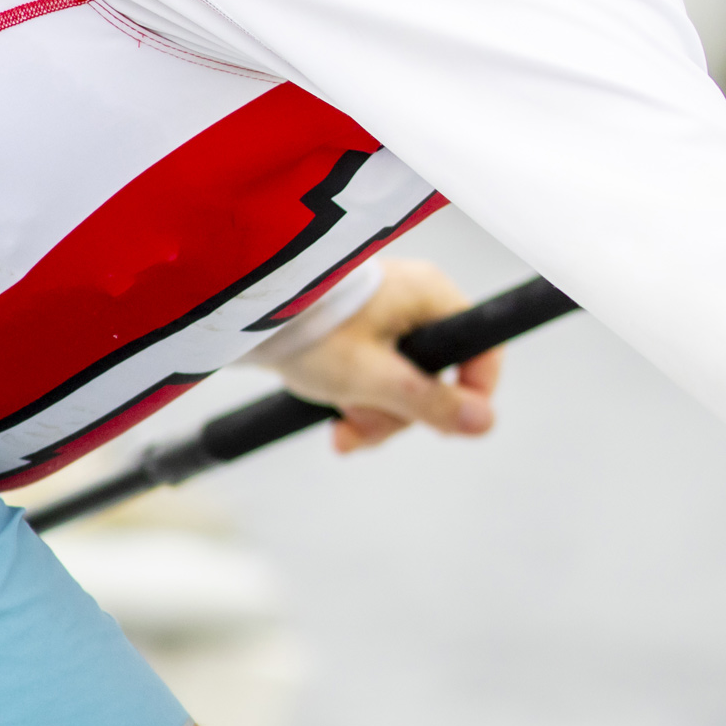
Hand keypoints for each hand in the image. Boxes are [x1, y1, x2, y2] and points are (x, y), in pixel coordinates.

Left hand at [261, 259, 502, 453]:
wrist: (240, 311)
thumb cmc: (309, 332)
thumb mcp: (372, 378)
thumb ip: (432, 403)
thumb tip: (485, 423)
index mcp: (431, 296)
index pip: (482, 350)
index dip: (470, 394)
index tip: (444, 425)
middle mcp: (416, 300)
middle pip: (438, 377)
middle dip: (399, 415)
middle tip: (360, 429)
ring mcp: (388, 314)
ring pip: (405, 383)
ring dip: (374, 414)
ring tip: (338, 425)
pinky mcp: (362, 329)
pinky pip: (379, 375)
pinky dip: (360, 400)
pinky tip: (334, 418)